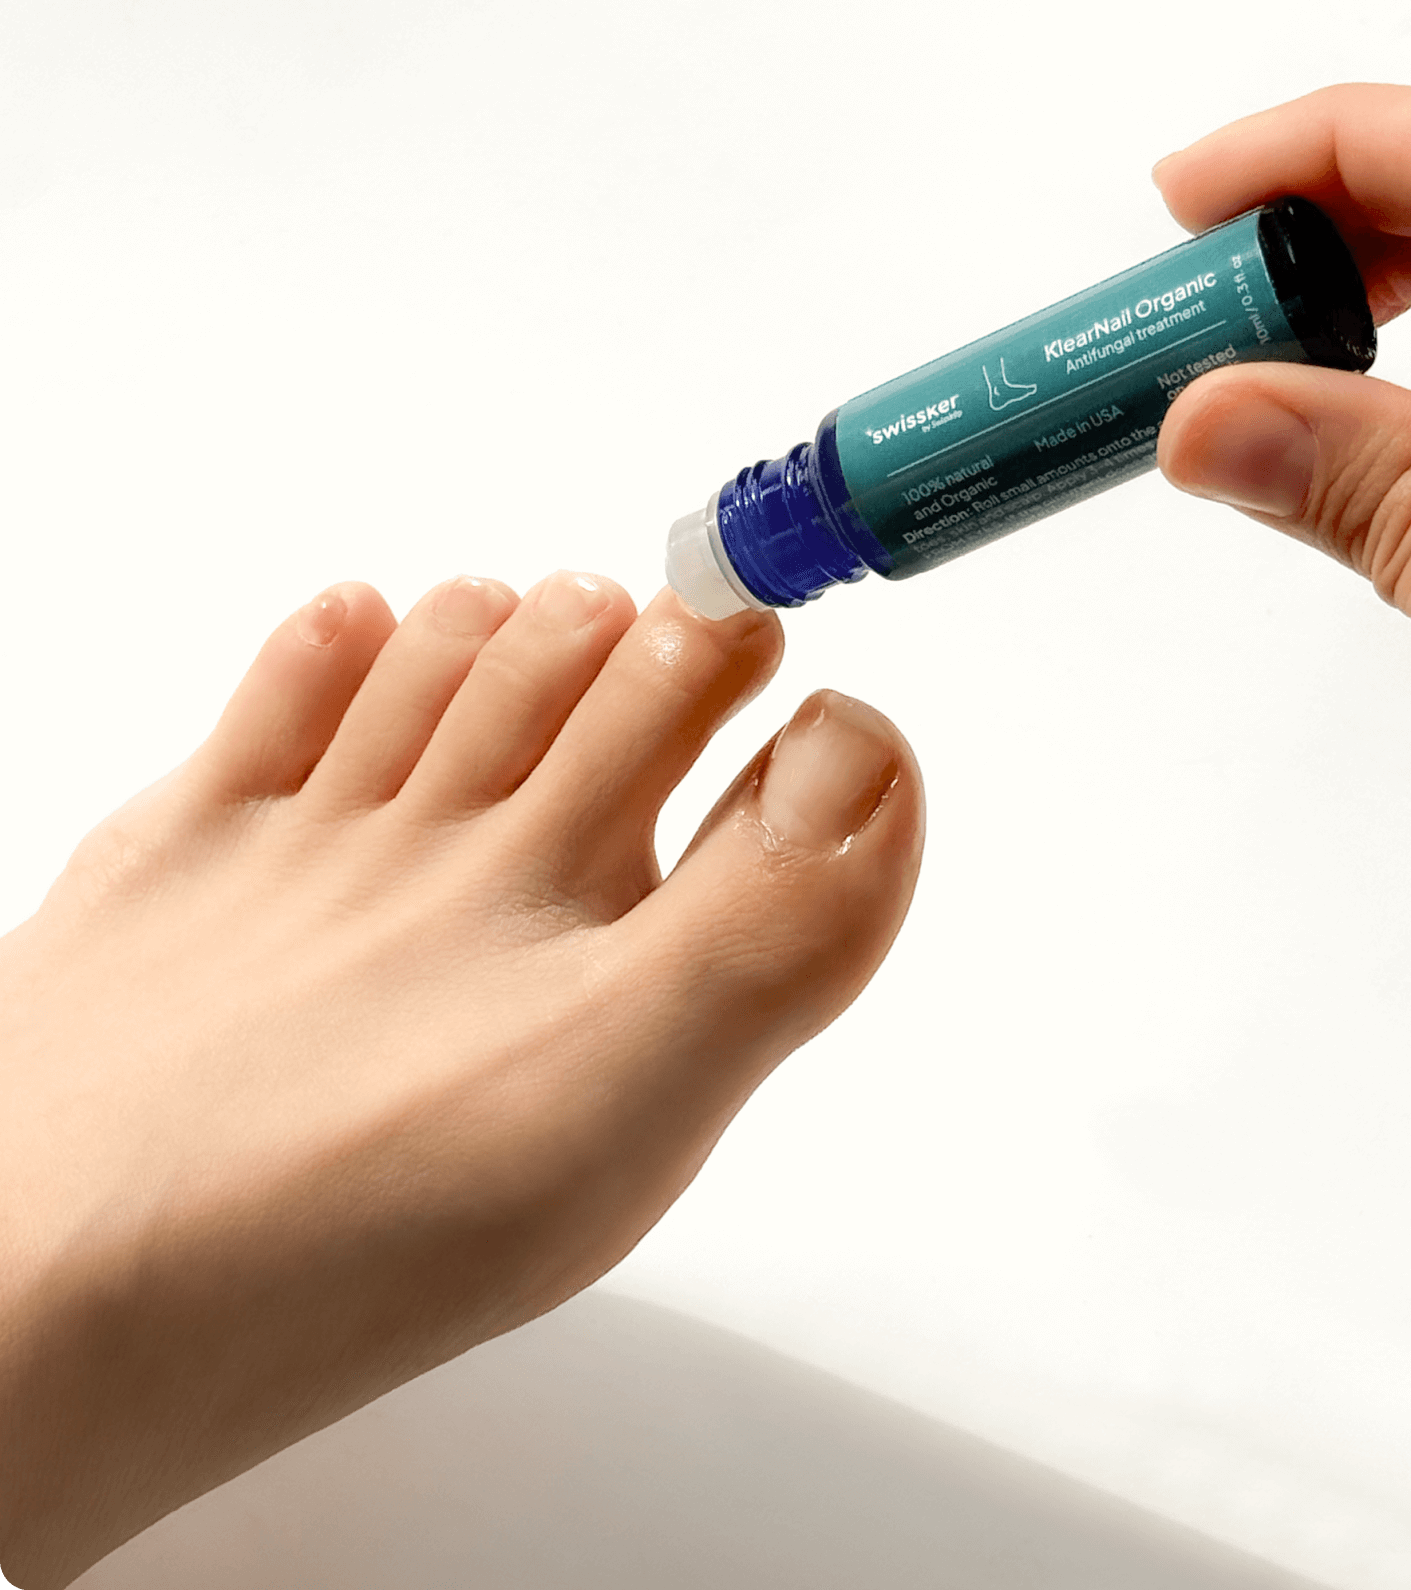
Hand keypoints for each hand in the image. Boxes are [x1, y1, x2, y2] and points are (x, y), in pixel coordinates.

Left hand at [0, 579, 921, 1587]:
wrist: (55, 1284)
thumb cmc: (356, 1209)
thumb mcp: (639, 1091)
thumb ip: (776, 926)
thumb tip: (857, 761)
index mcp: (552, 871)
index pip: (684, 710)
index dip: (753, 664)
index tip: (791, 646)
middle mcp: (431, 826)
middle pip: (566, 676)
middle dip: (654, 631)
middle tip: (707, 610)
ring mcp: (296, 838)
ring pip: (428, 672)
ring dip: (507, 623)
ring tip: (548, 599)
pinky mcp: (171, 866)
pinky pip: (258, 716)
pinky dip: (318, 650)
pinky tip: (348, 616)